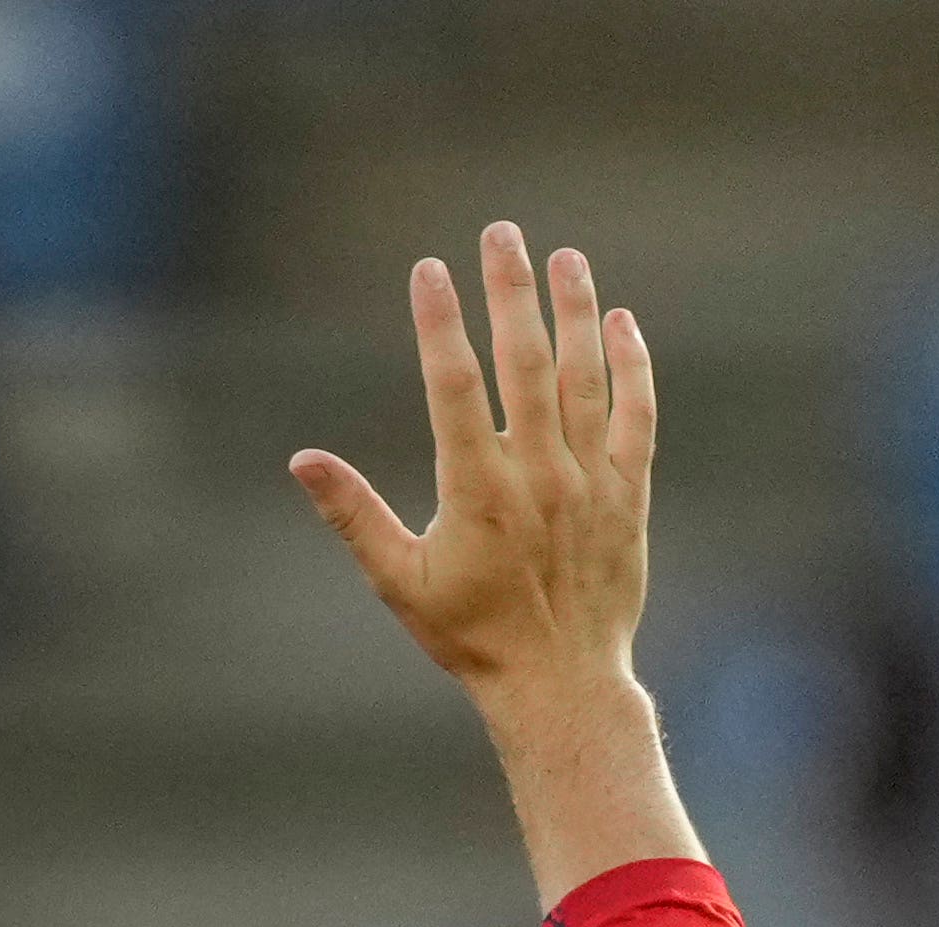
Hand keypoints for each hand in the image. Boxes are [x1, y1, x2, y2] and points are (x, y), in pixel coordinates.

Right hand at [292, 224, 652, 714]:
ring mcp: (589, 478)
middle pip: (524, 360)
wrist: (559, 681)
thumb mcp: (398, 581)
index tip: (429, 270)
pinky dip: (630, 365)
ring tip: (562, 257)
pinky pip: (636, 414)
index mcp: (475, 490)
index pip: (453, 385)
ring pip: (584, 375)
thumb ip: (353, 514)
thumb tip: (302, 459)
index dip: (439, 322)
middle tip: (500, 233)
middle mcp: (537, 473)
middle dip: (509, 290)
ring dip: (573, 310)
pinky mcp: (629, 491)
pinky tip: (617, 322)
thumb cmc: (469, 636)